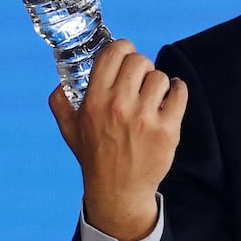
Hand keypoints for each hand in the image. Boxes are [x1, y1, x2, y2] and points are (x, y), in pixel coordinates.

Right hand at [48, 39, 187, 240]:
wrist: (118, 191)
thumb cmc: (95, 156)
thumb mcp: (69, 128)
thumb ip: (60, 101)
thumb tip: (62, 80)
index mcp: (94, 99)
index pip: (113, 53)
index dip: (123, 49)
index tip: (126, 57)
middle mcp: (119, 106)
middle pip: (139, 61)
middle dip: (141, 67)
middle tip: (140, 80)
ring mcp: (145, 118)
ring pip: (160, 76)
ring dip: (158, 83)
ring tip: (153, 96)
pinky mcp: (168, 130)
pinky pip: (180, 92)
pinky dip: (178, 90)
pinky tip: (171, 96)